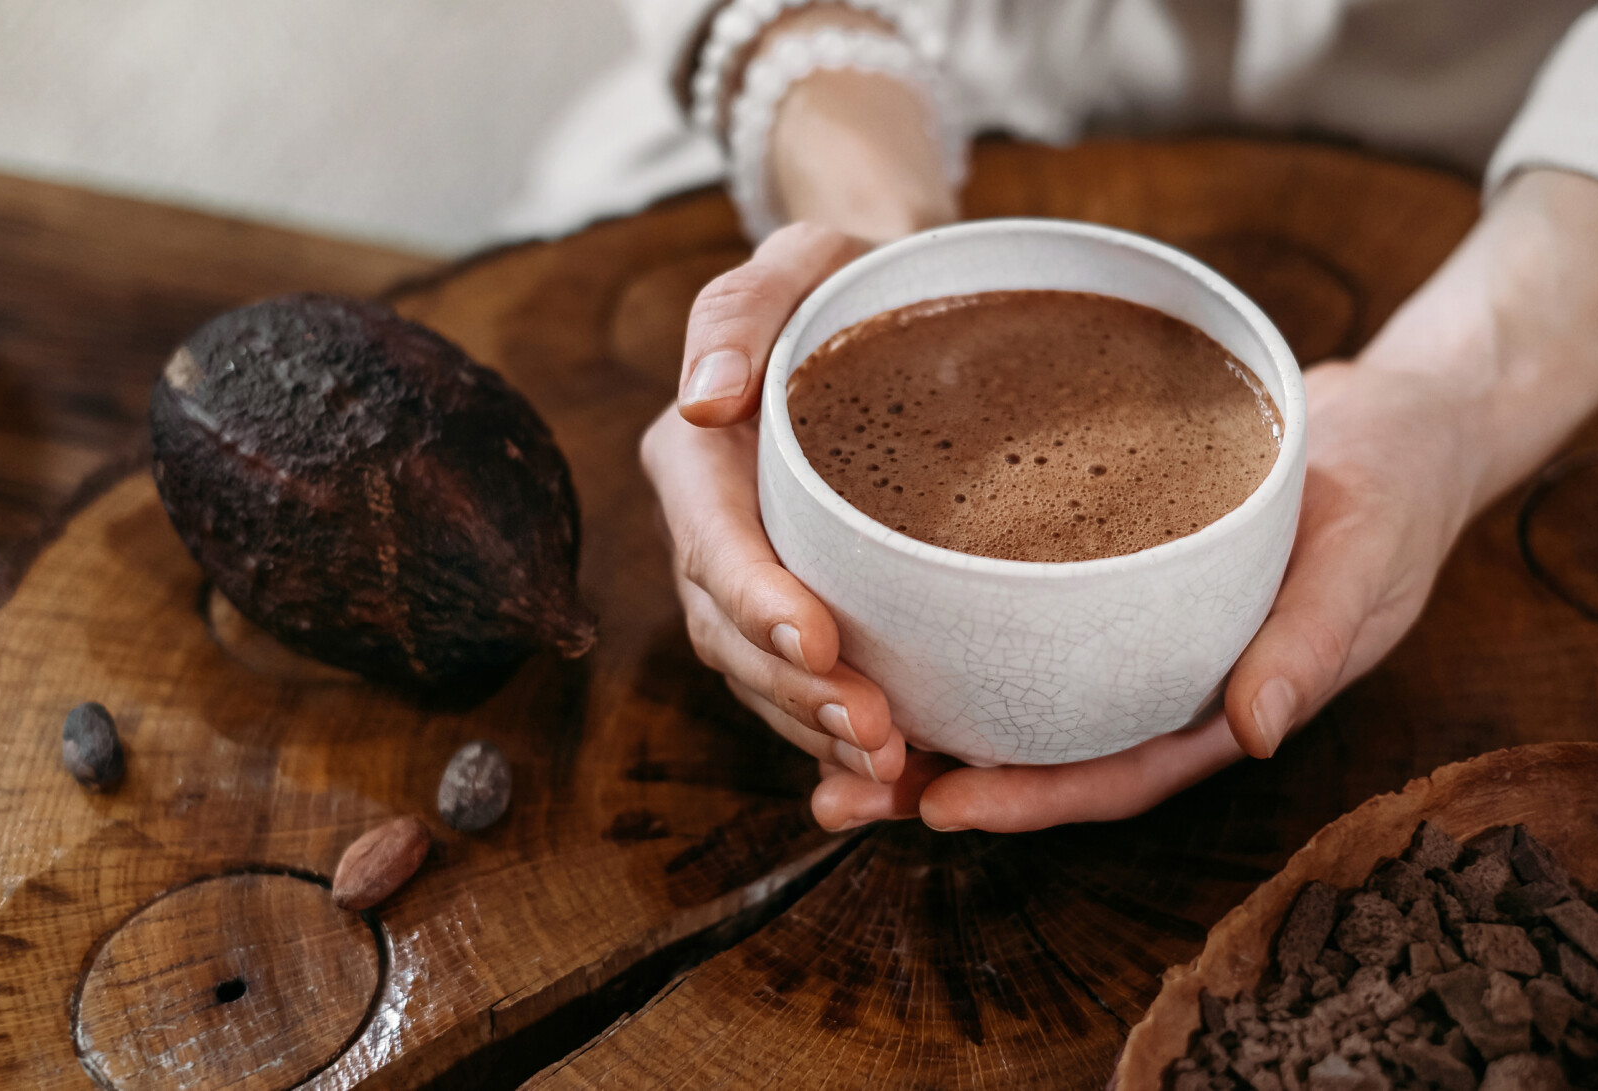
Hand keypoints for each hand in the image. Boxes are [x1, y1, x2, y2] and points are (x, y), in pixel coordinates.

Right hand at [641, 223, 912, 786]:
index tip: (817, 640)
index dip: (755, 599)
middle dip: (795, 694)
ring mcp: (753, 581)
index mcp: (697, 459)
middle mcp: (712, 531)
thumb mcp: (798, 260)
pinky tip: (900, 782)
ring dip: (819, 734)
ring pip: (765, 680)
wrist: (894, 311)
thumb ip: (739, 311)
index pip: (712, 540)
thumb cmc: (848, 280)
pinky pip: (805, 691)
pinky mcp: (804, 610)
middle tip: (878, 734)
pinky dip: (840, 743)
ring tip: (893, 771)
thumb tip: (706, 399)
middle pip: (732, 634)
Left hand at [812, 169, 1597, 832]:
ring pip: (1018, 693)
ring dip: (928, 716)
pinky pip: (1023, 619)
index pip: (1116, 771)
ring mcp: (1133, 632)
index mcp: (1225, 701)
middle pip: (1044, 750)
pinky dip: (954, 631)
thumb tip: (1257, 730)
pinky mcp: (1109, 576)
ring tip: (819, 723)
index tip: (940, 806)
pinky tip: (877, 624)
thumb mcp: (1366, 556)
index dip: (1032, 800)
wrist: (1396, 422)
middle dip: (944, 781)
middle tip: (836, 793)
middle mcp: (1163, 680)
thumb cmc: (1390, 492)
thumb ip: (1314, 639)